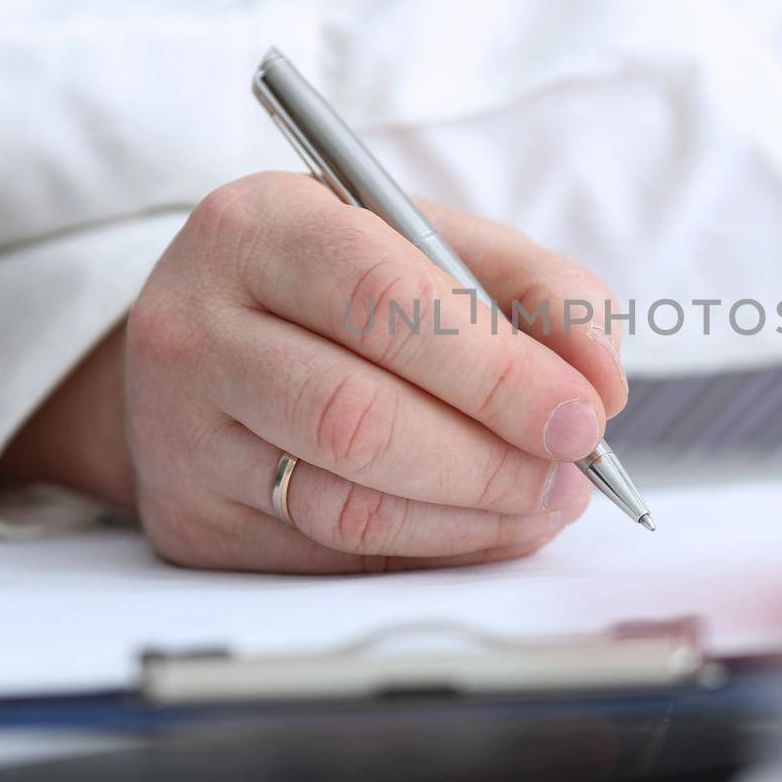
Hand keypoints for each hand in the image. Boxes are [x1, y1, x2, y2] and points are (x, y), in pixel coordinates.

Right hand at [0, 172, 628, 572]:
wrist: (201, 342)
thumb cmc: (332, 284)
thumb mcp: (424, 240)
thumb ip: (532, 287)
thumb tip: (600, 380)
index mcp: (259, 227)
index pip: (384, 301)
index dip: (498, 369)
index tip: (584, 412)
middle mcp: (196, 327)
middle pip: (359, 415)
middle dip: (492, 455)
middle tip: (573, 468)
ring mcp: (181, 435)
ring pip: (347, 502)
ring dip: (474, 515)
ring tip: (544, 497)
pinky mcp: (192, 521)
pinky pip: (335, 554)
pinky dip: (433, 548)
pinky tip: (484, 523)